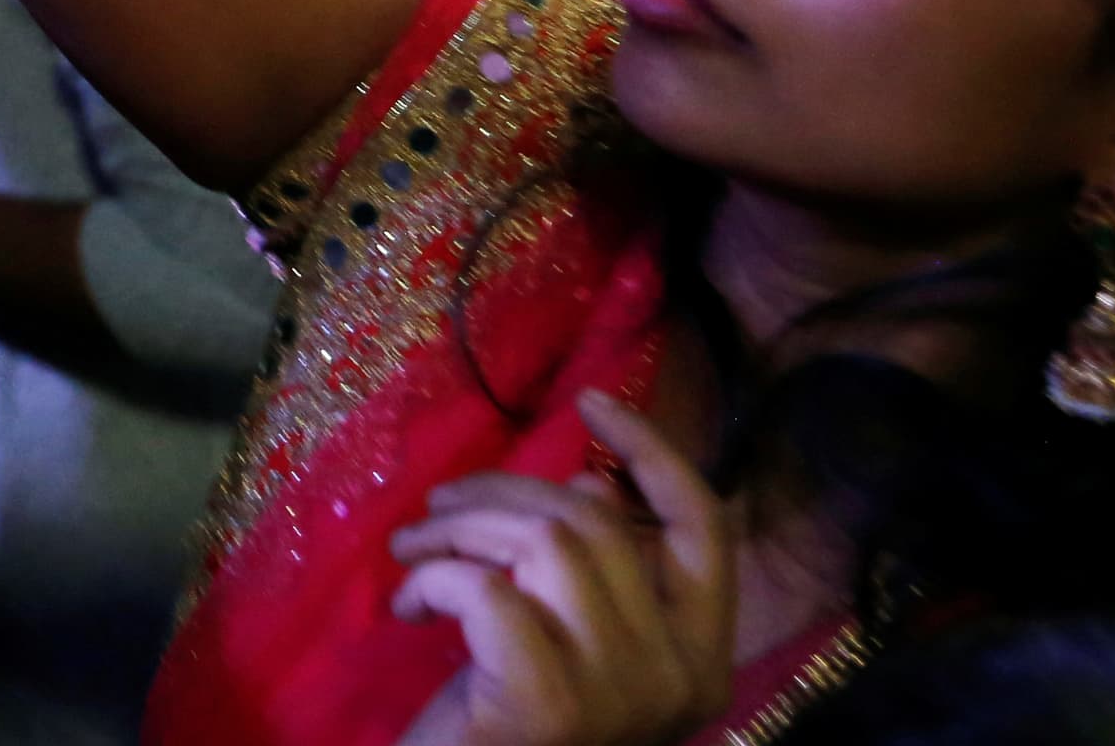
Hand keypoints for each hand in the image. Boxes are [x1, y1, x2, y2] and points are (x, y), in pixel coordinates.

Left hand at [389, 393, 736, 745]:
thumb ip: (602, 576)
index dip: (654, 452)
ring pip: (544, 542)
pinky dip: (433, 580)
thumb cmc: (515, 725)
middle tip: (437, 511)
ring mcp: (621, 691)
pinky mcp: (548, 701)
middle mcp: (681, 676)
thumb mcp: (571, 644)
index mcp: (704, 660)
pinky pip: (488, 588)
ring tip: (413, 553)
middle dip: (500, 493)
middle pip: (598, 523)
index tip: (594, 400)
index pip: (705, 530)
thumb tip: (594, 485)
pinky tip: (409, 607)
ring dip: (457, 530)